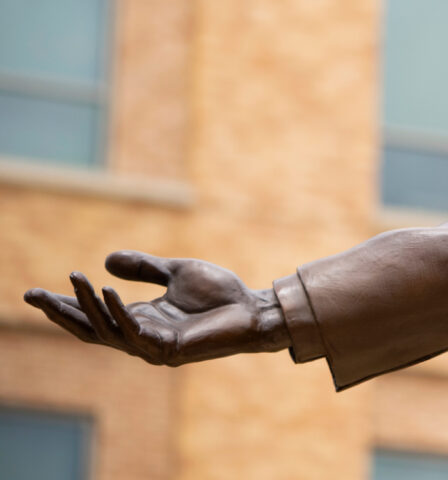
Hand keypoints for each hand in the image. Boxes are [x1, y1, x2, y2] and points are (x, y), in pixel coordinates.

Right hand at [23, 251, 289, 364]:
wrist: (254, 309)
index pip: (92, 316)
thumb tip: (106, 260)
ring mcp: (152, 345)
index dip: (64, 306)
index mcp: (140, 318)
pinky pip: (135, 331)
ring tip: (76, 277)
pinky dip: (119, 311)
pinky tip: (107, 290)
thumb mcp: (177, 273)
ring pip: (108, 328)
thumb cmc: (221, 294)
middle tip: (31, 295)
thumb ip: (144, 268)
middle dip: (60, 312)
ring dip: (88, 304)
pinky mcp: (168, 349)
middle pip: (89, 328)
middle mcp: (140, 335)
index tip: (34, 293)